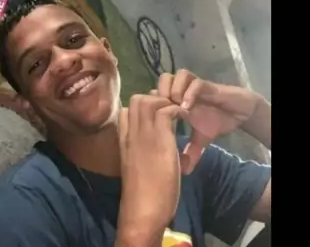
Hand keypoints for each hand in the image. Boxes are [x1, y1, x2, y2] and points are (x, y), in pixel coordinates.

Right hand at [117, 93, 187, 245]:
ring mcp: (144, 134)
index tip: (158, 117)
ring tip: (177, 114)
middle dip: (155, 99)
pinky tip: (185, 119)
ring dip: (166, 102)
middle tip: (170, 112)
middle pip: (137, 99)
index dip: (144, 109)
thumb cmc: (142, 196)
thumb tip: (164, 154)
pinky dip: (178, 109)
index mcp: (124, 141)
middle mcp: (131, 133)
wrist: (143, 210)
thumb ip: (147, 156)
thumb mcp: (140, 170)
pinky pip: (167, 109)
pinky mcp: (160, 139)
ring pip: (149, 99)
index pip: (127, 111)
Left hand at [154, 69, 258, 173]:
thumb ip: (190, 153)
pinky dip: (189, 93)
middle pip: (161, 80)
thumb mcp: (200, 141)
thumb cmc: (216, 122)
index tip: (150, 123)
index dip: (149, 106)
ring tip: (173, 108)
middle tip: (160, 112)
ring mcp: (193, 87)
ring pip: (174, 76)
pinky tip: (188, 107)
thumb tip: (184, 172)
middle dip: (158, 95)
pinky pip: (194, 82)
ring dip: (171, 90)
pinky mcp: (207, 85)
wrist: (238, 113)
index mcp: (175, 102)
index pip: (153, 96)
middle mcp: (182, 91)